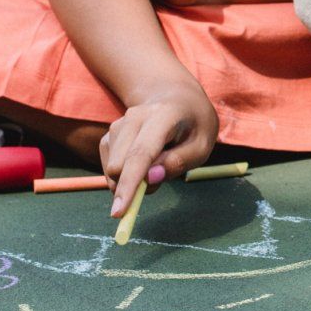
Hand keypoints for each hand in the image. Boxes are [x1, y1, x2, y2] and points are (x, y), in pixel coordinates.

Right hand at [99, 88, 218, 216]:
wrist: (175, 99)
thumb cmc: (193, 125)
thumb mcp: (202, 145)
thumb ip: (179, 161)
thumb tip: (150, 179)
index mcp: (162, 116)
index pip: (141, 153)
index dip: (130, 183)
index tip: (119, 211)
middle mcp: (134, 118)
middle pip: (119, 165)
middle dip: (133, 187)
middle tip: (160, 180)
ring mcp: (118, 125)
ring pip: (112, 169)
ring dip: (131, 180)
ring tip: (157, 164)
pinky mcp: (109, 136)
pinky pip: (109, 168)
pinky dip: (124, 176)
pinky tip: (142, 163)